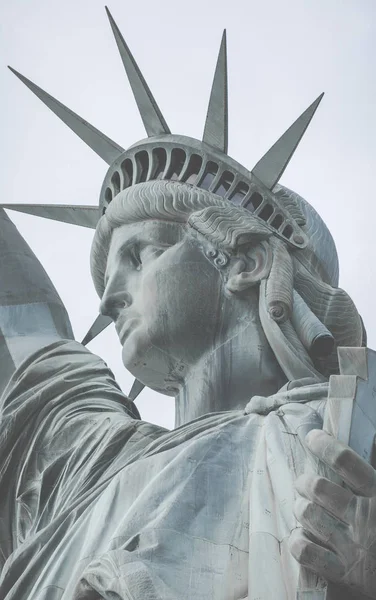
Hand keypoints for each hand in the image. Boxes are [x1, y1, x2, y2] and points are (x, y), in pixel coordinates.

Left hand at [289, 429, 375, 598]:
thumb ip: (374, 474)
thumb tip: (362, 447)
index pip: (345, 461)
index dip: (324, 444)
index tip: (312, 437)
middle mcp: (364, 519)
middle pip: (318, 488)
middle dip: (304, 482)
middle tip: (304, 483)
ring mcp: (353, 547)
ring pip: (308, 514)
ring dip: (300, 508)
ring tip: (302, 507)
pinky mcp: (345, 573)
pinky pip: (307, 552)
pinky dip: (299, 542)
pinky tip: (301, 537)